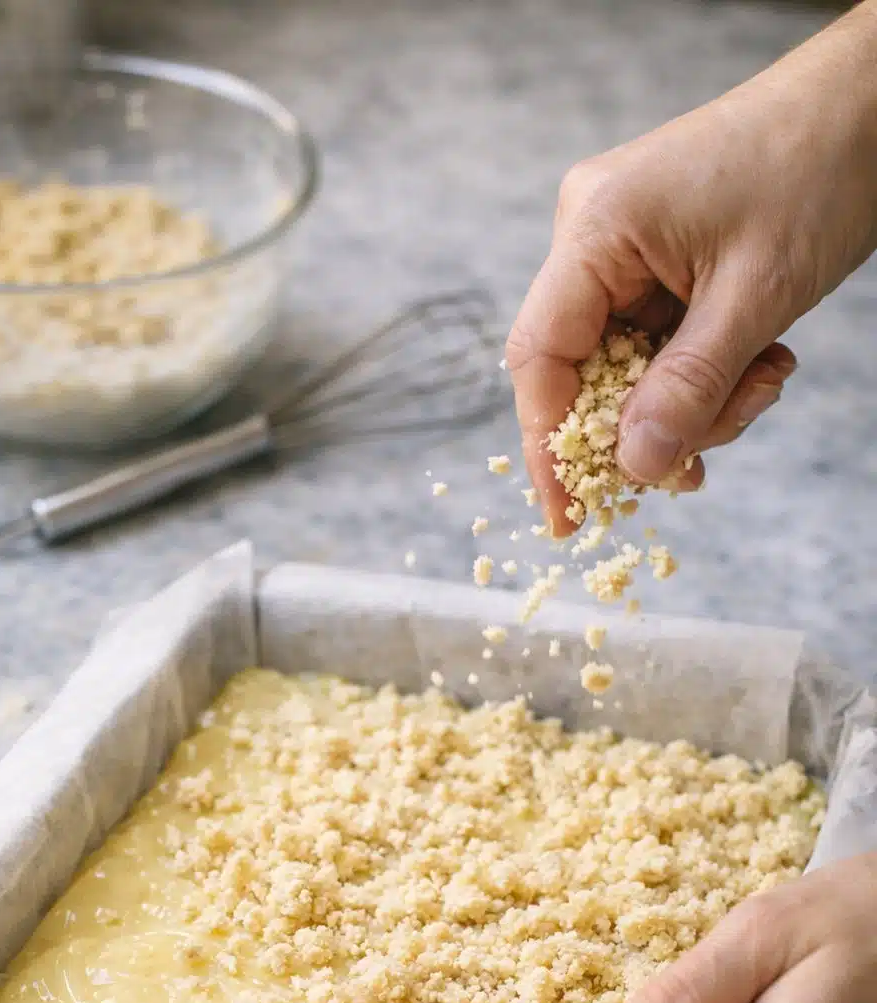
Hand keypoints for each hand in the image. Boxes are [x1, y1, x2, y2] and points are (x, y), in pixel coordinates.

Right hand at [508, 3, 876, 533]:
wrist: (869, 103)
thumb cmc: (816, 170)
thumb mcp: (756, 299)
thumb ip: (688, 388)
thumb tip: (635, 468)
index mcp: (595, 229)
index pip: (541, 359)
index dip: (549, 446)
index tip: (568, 515)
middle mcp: (592, 236)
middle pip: (587, 373)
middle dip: (651, 426)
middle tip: (705, 462)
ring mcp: (623, 246)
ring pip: (630, 369)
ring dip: (694, 401)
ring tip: (764, 381)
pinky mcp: (656, 257)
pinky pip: (659, 343)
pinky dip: (706, 372)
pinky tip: (761, 361)